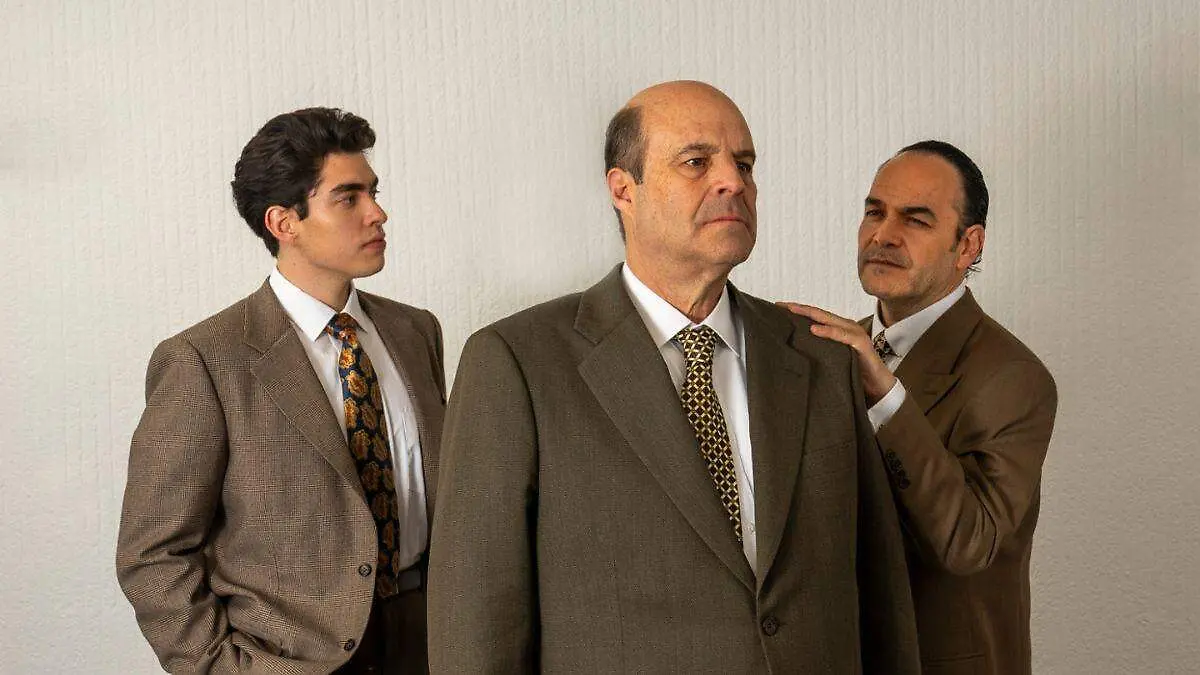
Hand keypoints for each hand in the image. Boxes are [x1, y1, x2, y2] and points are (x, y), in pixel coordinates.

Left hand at [776, 302, 896, 404]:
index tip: (778, 308)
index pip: (814, 317)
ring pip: (828, 319)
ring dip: (809, 314)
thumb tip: (792, 351)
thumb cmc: (854, 373)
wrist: (878, 387)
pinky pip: (842, 335)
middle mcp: (845, 327)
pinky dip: (828, 331)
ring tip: (792, 311)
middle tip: (780, 306)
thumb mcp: (831, 359)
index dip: (797, 311)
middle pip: (818, 314)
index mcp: (838, 329)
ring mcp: (854, 333)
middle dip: (798, 308)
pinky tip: (813, 329)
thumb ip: (818, 351)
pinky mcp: (861, 343)